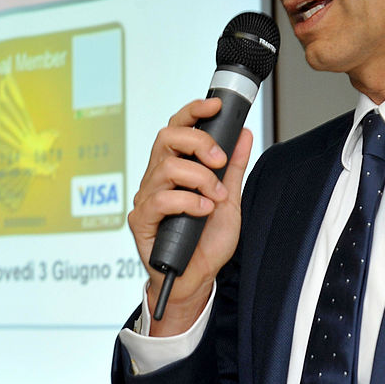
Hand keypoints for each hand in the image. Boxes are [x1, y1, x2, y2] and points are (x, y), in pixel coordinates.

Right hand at [128, 97, 251, 335]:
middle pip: (167, 137)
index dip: (193, 111)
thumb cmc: (207, 240)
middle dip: (198, 142)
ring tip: (215, 197)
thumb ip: (233, 167)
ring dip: (200, 179)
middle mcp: (157, 177)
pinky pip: (161, 199)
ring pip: (167, 167)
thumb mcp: (229, 199)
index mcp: (176, 167)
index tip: (215, 105)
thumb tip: (243, 133)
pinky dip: (188, 201)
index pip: (177, 127)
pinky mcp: (141, 220)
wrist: (198, 278)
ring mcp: (147, 197)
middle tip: (219, 161)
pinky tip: (203, 211)